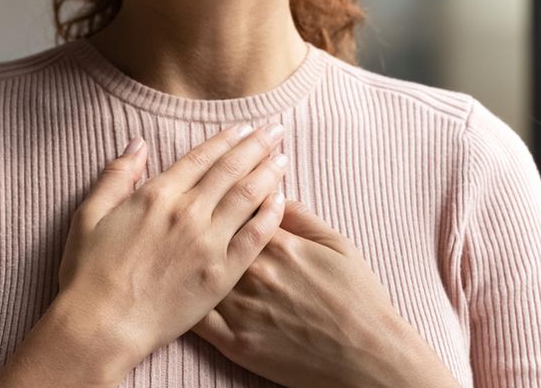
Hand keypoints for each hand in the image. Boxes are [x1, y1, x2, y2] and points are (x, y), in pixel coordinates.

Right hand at [54, 123, 290, 368]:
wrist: (100, 327)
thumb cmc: (88, 275)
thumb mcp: (90, 215)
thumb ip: (116, 175)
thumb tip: (138, 144)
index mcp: (157, 195)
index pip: (202, 157)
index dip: (226, 139)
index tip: (244, 127)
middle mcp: (188, 213)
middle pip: (232, 169)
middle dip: (257, 145)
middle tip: (276, 130)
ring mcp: (208, 244)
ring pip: (248, 197)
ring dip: (268, 173)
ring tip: (283, 157)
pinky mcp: (221, 275)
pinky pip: (255, 238)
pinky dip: (271, 215)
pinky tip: (281, 201)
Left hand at [190, 200, 456, 387]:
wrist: (366, 356)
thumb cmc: (358, 299)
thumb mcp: (338, 245)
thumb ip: (302, 217)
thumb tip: (273, 194)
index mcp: (278, 243)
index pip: (236, 205)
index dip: (222, 192)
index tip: (214, 184)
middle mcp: (253, 272)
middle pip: (210, 235)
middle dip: (197, 219)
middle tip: (186, 211)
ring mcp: (241, 308)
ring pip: (197, 273)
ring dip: (184, 256)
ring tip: (174, 245)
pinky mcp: (234, 342)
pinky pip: (197, 317)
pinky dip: (183, 300)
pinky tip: (175, 289)